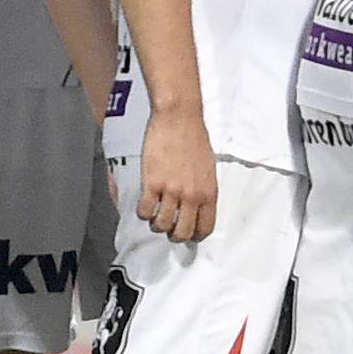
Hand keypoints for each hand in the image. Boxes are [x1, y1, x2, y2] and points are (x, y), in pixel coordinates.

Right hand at [139, 105, 217, 243]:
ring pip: (162, 225)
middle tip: (169, 228)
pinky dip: (143, 212)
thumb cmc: (194, 137)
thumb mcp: (208, 167)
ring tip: (155, 217)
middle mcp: (191, 196)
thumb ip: (203, 188)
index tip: (189, 234)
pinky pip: (145, 210)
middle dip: (174, 234)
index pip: (205, 227)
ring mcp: (171, 191)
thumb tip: (198, 204)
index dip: (195, 236)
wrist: (179, 118)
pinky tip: (145, 205)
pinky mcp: (152, 183)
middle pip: (182, 232)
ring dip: (157, 225)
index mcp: (208, 192)